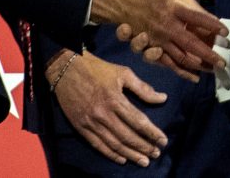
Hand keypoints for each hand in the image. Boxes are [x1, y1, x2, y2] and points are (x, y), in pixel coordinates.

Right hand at [48, 49, 167, 165]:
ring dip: (131, 154)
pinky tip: (122, 159)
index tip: (164, 141)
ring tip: (144, 161)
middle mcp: (103, 114)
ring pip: (114, 144)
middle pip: (128, 136)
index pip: (138, 121)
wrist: (65, 68)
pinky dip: (111, 154)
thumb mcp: (122, 73)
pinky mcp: (80, 127)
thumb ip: (143, 88)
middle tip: (156, 154)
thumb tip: (163, 98)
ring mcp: (91, 122)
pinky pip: (98, 145)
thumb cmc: (97, 69)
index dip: (153, 133)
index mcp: (115, 99)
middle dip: (144, 147)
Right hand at [90, 0, 225, 81]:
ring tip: (213, 69)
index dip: (213, 25)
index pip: (198, 17)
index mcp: (173, 6)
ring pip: (181, 57)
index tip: (226, 32)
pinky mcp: (152, 47)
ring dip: (198, 65)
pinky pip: (168, 63)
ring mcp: (159, 39)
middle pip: (191, 43)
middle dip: (209, 54)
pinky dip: (181, 72)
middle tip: (223, 62)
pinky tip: (194, 77)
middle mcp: (167, 25)